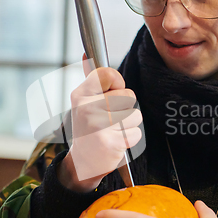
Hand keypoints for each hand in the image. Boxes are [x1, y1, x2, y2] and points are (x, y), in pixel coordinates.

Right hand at [58, 62, 141, 191]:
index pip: (109, 74)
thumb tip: (87, 55)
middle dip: (125, 108)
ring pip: (135, 115)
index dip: (118, 83)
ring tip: (113, 131)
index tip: (112, 93)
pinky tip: (115, 142)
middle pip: (129, 96)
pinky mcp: (110, 142)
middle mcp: (87, 108)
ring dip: (128, 125)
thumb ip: (91, 81)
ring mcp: (98, 126)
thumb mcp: (84, 103)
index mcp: (81, 94)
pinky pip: (136, 133)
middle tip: (110, 119)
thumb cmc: (88, 128)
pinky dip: (129, 140)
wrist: (82, 162)